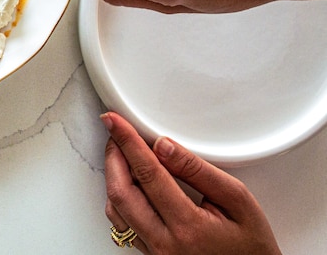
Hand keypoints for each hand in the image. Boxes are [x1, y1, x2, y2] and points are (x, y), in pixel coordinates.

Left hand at [102, 111, 281, 253]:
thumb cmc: (251, 245)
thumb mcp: (237, 200)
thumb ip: (198, 171)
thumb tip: (164, 145)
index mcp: (188, 226)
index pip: (148, 173)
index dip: (128, 141)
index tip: (115, 121)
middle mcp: (164, 243)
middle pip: (120, 191)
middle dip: (113, 156)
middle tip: (116, 134)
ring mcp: (154, 252)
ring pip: (114, 209)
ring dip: (112, 177)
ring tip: (122, 154)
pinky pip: (122, 224)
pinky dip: (119, 198)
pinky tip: (129, 182)